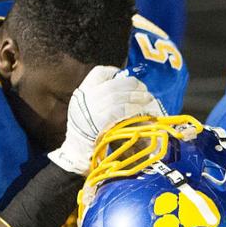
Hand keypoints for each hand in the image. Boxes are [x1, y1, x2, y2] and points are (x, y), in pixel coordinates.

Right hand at [48, 66, 164, 174]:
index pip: (99, 72)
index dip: (115, 72)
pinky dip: (134, 109)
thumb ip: (99, 98)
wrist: (77, 153)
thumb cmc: (86, 133)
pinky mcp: (102, 121)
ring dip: (138, 97)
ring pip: (121, 96)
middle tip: (144, 90)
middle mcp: (87, 98)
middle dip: (133, 85)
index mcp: (82, 92)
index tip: (125, 77)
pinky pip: (122, 110)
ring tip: (148, 100)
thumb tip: (125, 88)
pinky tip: (142, 112)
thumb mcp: (86, 110)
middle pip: (115, 84)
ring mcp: (93, 109)